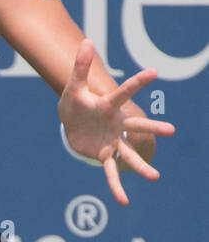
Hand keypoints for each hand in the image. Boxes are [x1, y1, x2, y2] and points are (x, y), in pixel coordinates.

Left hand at [58, 38, 174, 204]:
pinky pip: (110, 173)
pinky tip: (123, 201)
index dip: (136, 82)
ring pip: (128, 154)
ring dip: (140, 165)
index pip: (123, 92)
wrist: (71, 122)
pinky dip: (116, 186)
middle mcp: (116, 125)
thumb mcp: (73, 87)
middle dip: (151, 128)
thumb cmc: (75, 103)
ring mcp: (112, 141)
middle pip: (136, 126)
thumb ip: (79, 66)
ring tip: (154, 177)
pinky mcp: (103, 155)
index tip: (153, 71)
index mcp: (109, 106)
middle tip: (171, 131)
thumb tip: (86, 40)